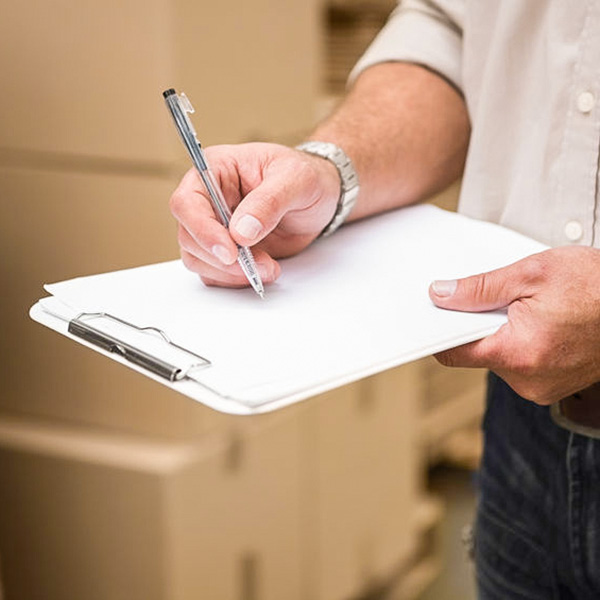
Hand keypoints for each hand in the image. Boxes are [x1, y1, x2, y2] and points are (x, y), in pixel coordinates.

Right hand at [169, 142, 339, 287]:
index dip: (202, 229)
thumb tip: (242, 231)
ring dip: (230, 272)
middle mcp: (207, 199)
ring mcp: (214, 227)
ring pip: (197, 259)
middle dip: (221, 258)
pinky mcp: (226, 250)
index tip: (229, 251)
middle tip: (257, 264)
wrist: (320, 198)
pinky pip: (214, 273)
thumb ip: (269, 202)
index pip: (187, 201)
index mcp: (216, 169)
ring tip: (268, 267)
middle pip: (188, 235)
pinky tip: (263, 270)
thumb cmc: (307, 177)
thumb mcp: (296, 180)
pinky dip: (235, 279)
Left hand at [428, 246, 599, 404]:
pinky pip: (519, 365)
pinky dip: (520, 344)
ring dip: (503, 333)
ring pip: (498, 358)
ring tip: (531, 311)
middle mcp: (527, 381)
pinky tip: (541, 324)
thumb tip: (440, 295)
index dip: (441, 329)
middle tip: (503, 299)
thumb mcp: (532, 273)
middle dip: (481, 324)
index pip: (453, 352)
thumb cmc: (597, 286)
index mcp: (518, 353)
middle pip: (477, 353)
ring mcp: (541, 389)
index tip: (438, 313)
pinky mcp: (552, 388)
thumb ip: (479, 288)